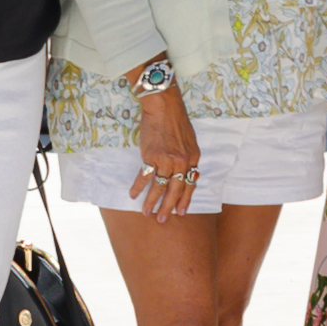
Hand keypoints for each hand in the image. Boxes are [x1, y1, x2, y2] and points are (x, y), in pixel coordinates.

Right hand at [133, 78, 200, 211]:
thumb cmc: (175, 120)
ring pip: (159, 187)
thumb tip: (183, 172)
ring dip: (152, 202)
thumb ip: (187, 157)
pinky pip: (145, 177)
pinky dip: (138, 187)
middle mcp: (182, 162)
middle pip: (176, 190)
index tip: (181, 212)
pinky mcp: (152, 157)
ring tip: (147, 212)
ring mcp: (167, 160)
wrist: (163, 106)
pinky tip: (133, 194)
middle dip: (169, 207)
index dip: (185, 199)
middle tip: (163, 220)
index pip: (190, 184)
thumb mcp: (189, 140)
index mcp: (193, 158)